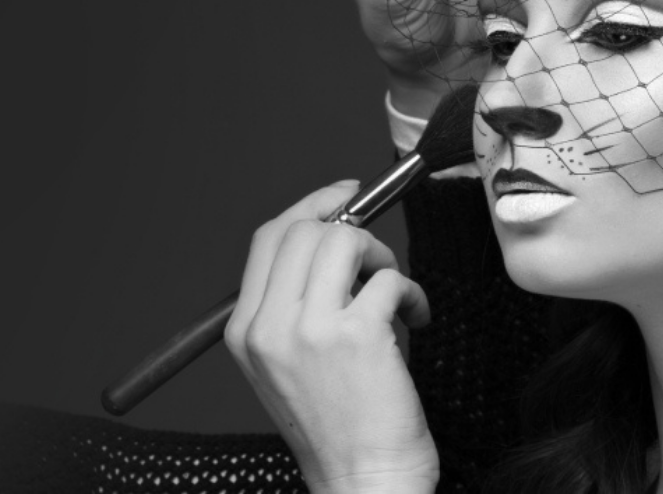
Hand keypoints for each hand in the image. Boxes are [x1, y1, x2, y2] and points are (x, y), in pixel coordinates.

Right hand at [225, 181, 438, 493]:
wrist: (363, 482)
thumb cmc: (337, 430)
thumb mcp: (285, 368)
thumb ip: (292, 308)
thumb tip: (332, 242)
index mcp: (245, 332)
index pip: (267, 240)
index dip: (310, 207)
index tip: (343, 198)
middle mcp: (269, 327)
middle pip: (303, 231)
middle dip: (352, 233)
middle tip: (375, 265)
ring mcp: (310, 330)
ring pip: (344, 241)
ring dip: (382, 259)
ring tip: (393, 295)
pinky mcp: (358, 336)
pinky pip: (389, 279)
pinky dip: (413, 293)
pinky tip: (416, 320)